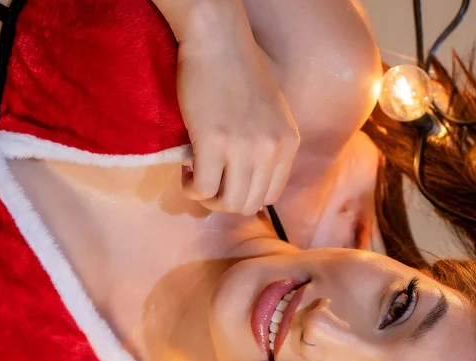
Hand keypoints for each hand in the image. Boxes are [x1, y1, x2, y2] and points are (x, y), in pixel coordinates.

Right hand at [176, 16, 299, 214]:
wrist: (218, 41)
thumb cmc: (240, 71)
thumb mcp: (271, 113)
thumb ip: (268, 144)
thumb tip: (249, 180)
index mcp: (288, 143)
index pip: (271, 195)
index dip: (244, 196)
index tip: (226, 181)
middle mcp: (272, 149)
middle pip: (249, 204)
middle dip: (224, 201)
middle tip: (207, 182)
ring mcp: (245, 148)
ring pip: (228, 202)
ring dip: (207, 198)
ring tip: (196, 176)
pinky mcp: (214, 143)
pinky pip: (204, 188)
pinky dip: (192, 188)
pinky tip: (187, 170)